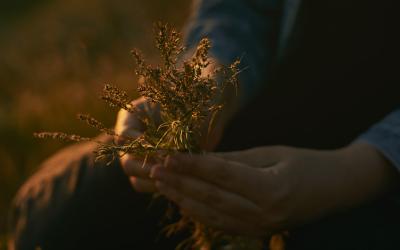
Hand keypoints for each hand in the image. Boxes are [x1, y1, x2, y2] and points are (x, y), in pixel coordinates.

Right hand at [116, 60, 239, 192]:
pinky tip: (184, 183)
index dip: (142, 147)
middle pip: (127, 160)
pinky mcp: (154, 168)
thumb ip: (181, 129)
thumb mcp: (192, 109)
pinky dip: (164, 187)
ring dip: (155, 181)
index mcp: (133, 115)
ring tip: (179, 179)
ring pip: (136, 177)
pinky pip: (150, 184)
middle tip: (170, 170)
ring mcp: (142, 155)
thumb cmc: (200, 99)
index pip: (125, 135)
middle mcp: (133, 136)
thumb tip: (174, 154)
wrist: (210, 106)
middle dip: (148, 168)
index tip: (164, 151)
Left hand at [149, 144, 398, 236]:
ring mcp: (259, 227)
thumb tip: (199, 158)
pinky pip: (219, 223)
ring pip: (210, 214)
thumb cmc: (305, 164)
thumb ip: (235, 159)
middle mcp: (264, 214)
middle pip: (211, 197)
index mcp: (272, 188)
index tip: (167, 154)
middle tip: (154, 169)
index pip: (221, 175)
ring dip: (182, 198)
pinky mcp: (255, 232)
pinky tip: (181, 200)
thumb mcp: (271, 154)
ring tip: (161, 184)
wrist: (334, 190)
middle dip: (179, 182)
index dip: (192, 164)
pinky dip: (197, 211)